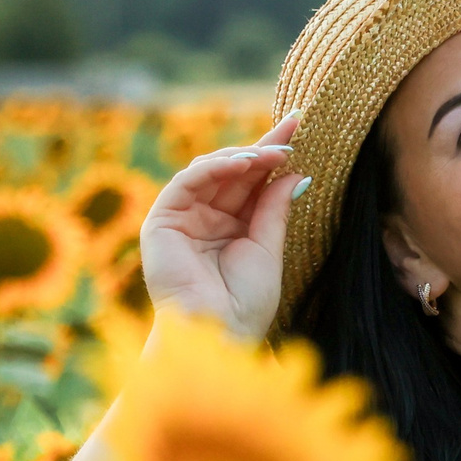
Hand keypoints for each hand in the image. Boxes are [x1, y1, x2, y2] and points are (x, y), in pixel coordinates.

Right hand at [137, 110, 304, 341]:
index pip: (253, 181)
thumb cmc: (245, 302)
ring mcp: (182, 218)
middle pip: (234, 171)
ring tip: (273, 152)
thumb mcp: (268, 248)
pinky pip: (186, 182)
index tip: (300, 127)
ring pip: (210, 171)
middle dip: (263, 147)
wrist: (219, 334)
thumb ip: (274, 209)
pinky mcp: (161, 221)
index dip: (273, 155)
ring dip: (243, 156)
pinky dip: (214, 167)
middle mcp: (206, 219)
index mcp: (233, 227)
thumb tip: (294, 172)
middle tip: (293, 128)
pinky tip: (242, 162)